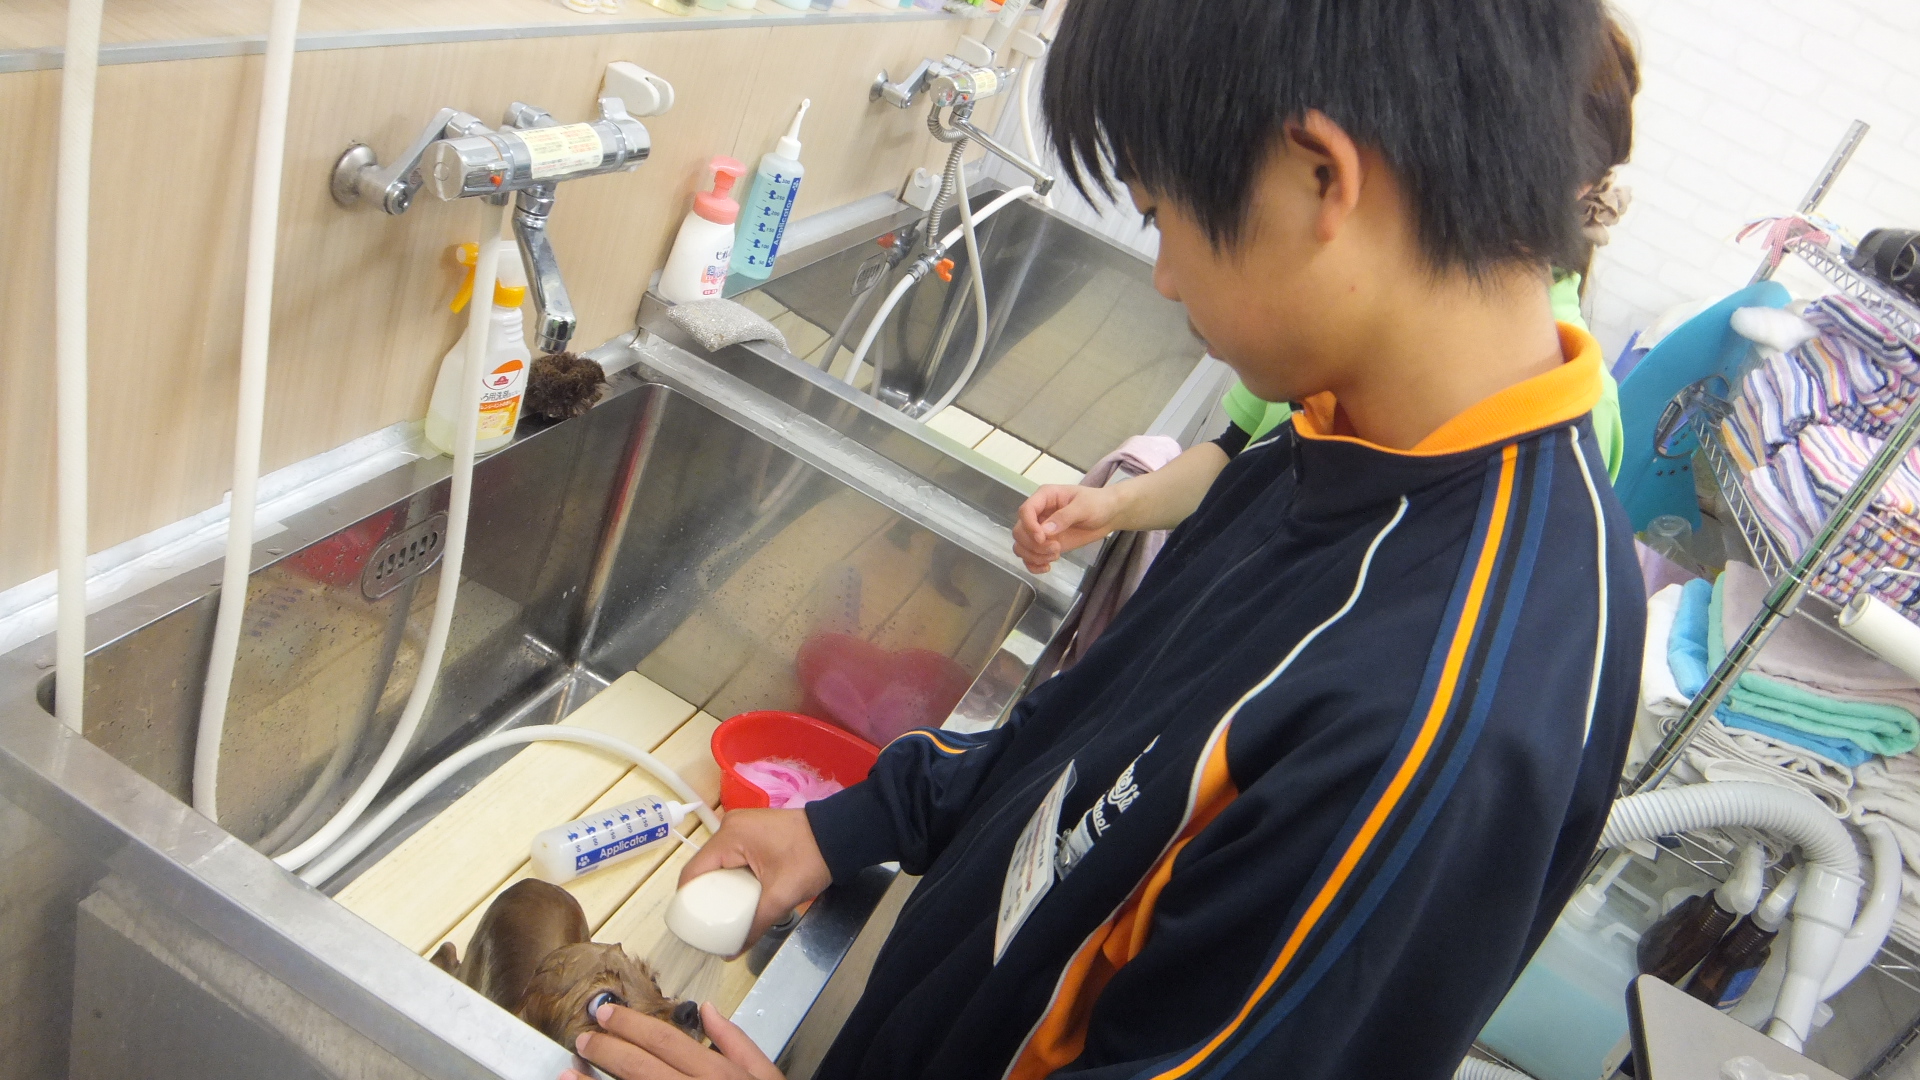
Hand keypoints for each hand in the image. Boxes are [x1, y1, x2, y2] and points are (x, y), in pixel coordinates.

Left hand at [567, 1001, 781, 1079]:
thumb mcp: (767, 1077)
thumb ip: (738, 1043)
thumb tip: (710, 1011)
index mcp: (718, 1075)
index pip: (666, 1040)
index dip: (632, 1025)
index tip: (608, 1015)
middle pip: (640, 1065)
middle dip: (608, 1047)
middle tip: (585, 1038)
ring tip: (570, 1071)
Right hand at [679, 808, 830, 948]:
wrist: (841, 835)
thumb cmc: (810, 860)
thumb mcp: (781, 896)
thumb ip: (755, 925)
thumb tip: (732, 952)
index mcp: (730, 836)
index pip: (693, 871)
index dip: (686, 899)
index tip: (688, 923)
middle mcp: (730, 826)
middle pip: (704, 866)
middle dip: (703, 895)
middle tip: (705, 922)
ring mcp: (742, 825)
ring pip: (718, 861)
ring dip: (718, 885)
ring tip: (718, 912)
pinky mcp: (753, 830)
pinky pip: (732, 855)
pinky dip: (731, 874)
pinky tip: (735, 894)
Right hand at [1013, 484, 1125, 572]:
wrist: (1108, 515)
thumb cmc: (1097, 504)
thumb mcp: (1084, 507)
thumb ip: (1064, 517)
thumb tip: (1045, 531)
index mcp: (1044, 497)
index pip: (1025, 511)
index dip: (1029, 526)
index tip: (1042, 538)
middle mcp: (1038, 514)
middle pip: (1019, 531)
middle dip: (1034, 545)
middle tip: (1056, 549)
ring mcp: (1040, 530)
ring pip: (1021, 545)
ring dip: (1034, 555)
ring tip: (1055, 556)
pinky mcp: (1046, 544)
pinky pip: (1029, 557)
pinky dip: (1033, 564)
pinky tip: (1047, 567)